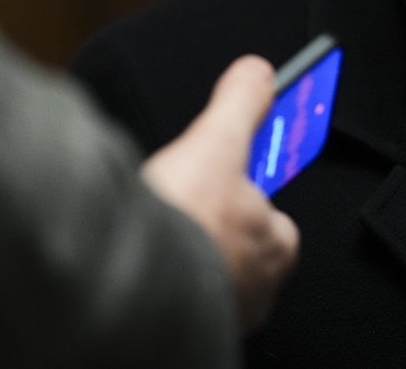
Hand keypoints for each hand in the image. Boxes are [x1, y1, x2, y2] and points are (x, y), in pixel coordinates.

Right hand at [142, 55, 299, 329]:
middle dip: (213, 230)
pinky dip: (161, 284)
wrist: (129, 286)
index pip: (275, 217)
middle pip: (240, 250)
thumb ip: (240, 104)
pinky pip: (177, 305)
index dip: (246, 196)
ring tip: (157, 235)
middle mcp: (253, 290)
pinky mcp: (179, 333)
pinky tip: (141, 267)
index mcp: (276, 247)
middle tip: (181, 208)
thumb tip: (257, 72)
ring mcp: (218, 316)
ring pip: (208, 279)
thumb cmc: (185, 225)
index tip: (221, 186)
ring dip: (186, 258)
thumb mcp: (217, 142)